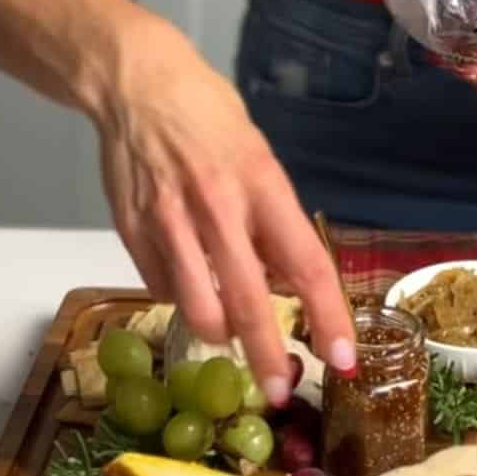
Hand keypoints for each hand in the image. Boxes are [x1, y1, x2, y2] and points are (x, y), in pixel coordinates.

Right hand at [92, 13, 355, 405]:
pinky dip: (181, 296)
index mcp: (260, 182)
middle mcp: (217, 206)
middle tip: (280, 391)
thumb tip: (286, 277)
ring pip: (200, 309)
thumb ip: (269, 215)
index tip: (343, 357)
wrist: (137, 85)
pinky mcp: (133, 232)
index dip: (328, 316)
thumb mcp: (256, 155)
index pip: (305, 262)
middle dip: (268, 357)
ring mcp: (170, 222)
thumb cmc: (207, 115)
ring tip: (227, 326)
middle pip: (251, 301)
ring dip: (220, 330)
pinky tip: (187, 275)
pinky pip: (163, 289)